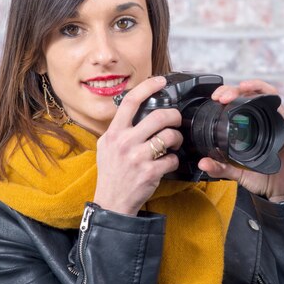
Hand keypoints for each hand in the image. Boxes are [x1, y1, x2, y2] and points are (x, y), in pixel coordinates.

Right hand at [94, 77, 182, 214]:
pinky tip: (167, 163)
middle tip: (176, 120)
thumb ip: (119, 129)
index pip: (130, 101)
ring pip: (169, 136)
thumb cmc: (111, 173)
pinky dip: (174, 160)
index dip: (147, 87)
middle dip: (174, 116)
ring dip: (177, 138)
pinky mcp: (150, 172)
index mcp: (114, 132)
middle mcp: (124, 142)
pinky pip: (172, 158)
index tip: (160, 81)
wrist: (112, 202)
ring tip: (173, 143)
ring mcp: (137, 157)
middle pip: (159, 116)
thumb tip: (135, 111)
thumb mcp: (106, 146)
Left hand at [198, 74, 283, 201]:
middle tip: (224, 95)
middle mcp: (264, 119)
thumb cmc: (260, 177)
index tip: (216, 98)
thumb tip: (202, 163)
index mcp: (249, 125)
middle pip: (251, 95)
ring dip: (258, 87)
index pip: (236, 102)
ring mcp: (280, 121)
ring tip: (245, 85)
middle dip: (236, 90)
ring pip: (272, 96)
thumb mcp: (235, 172)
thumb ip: (220, 168)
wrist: (280, 191)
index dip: (227, 95)